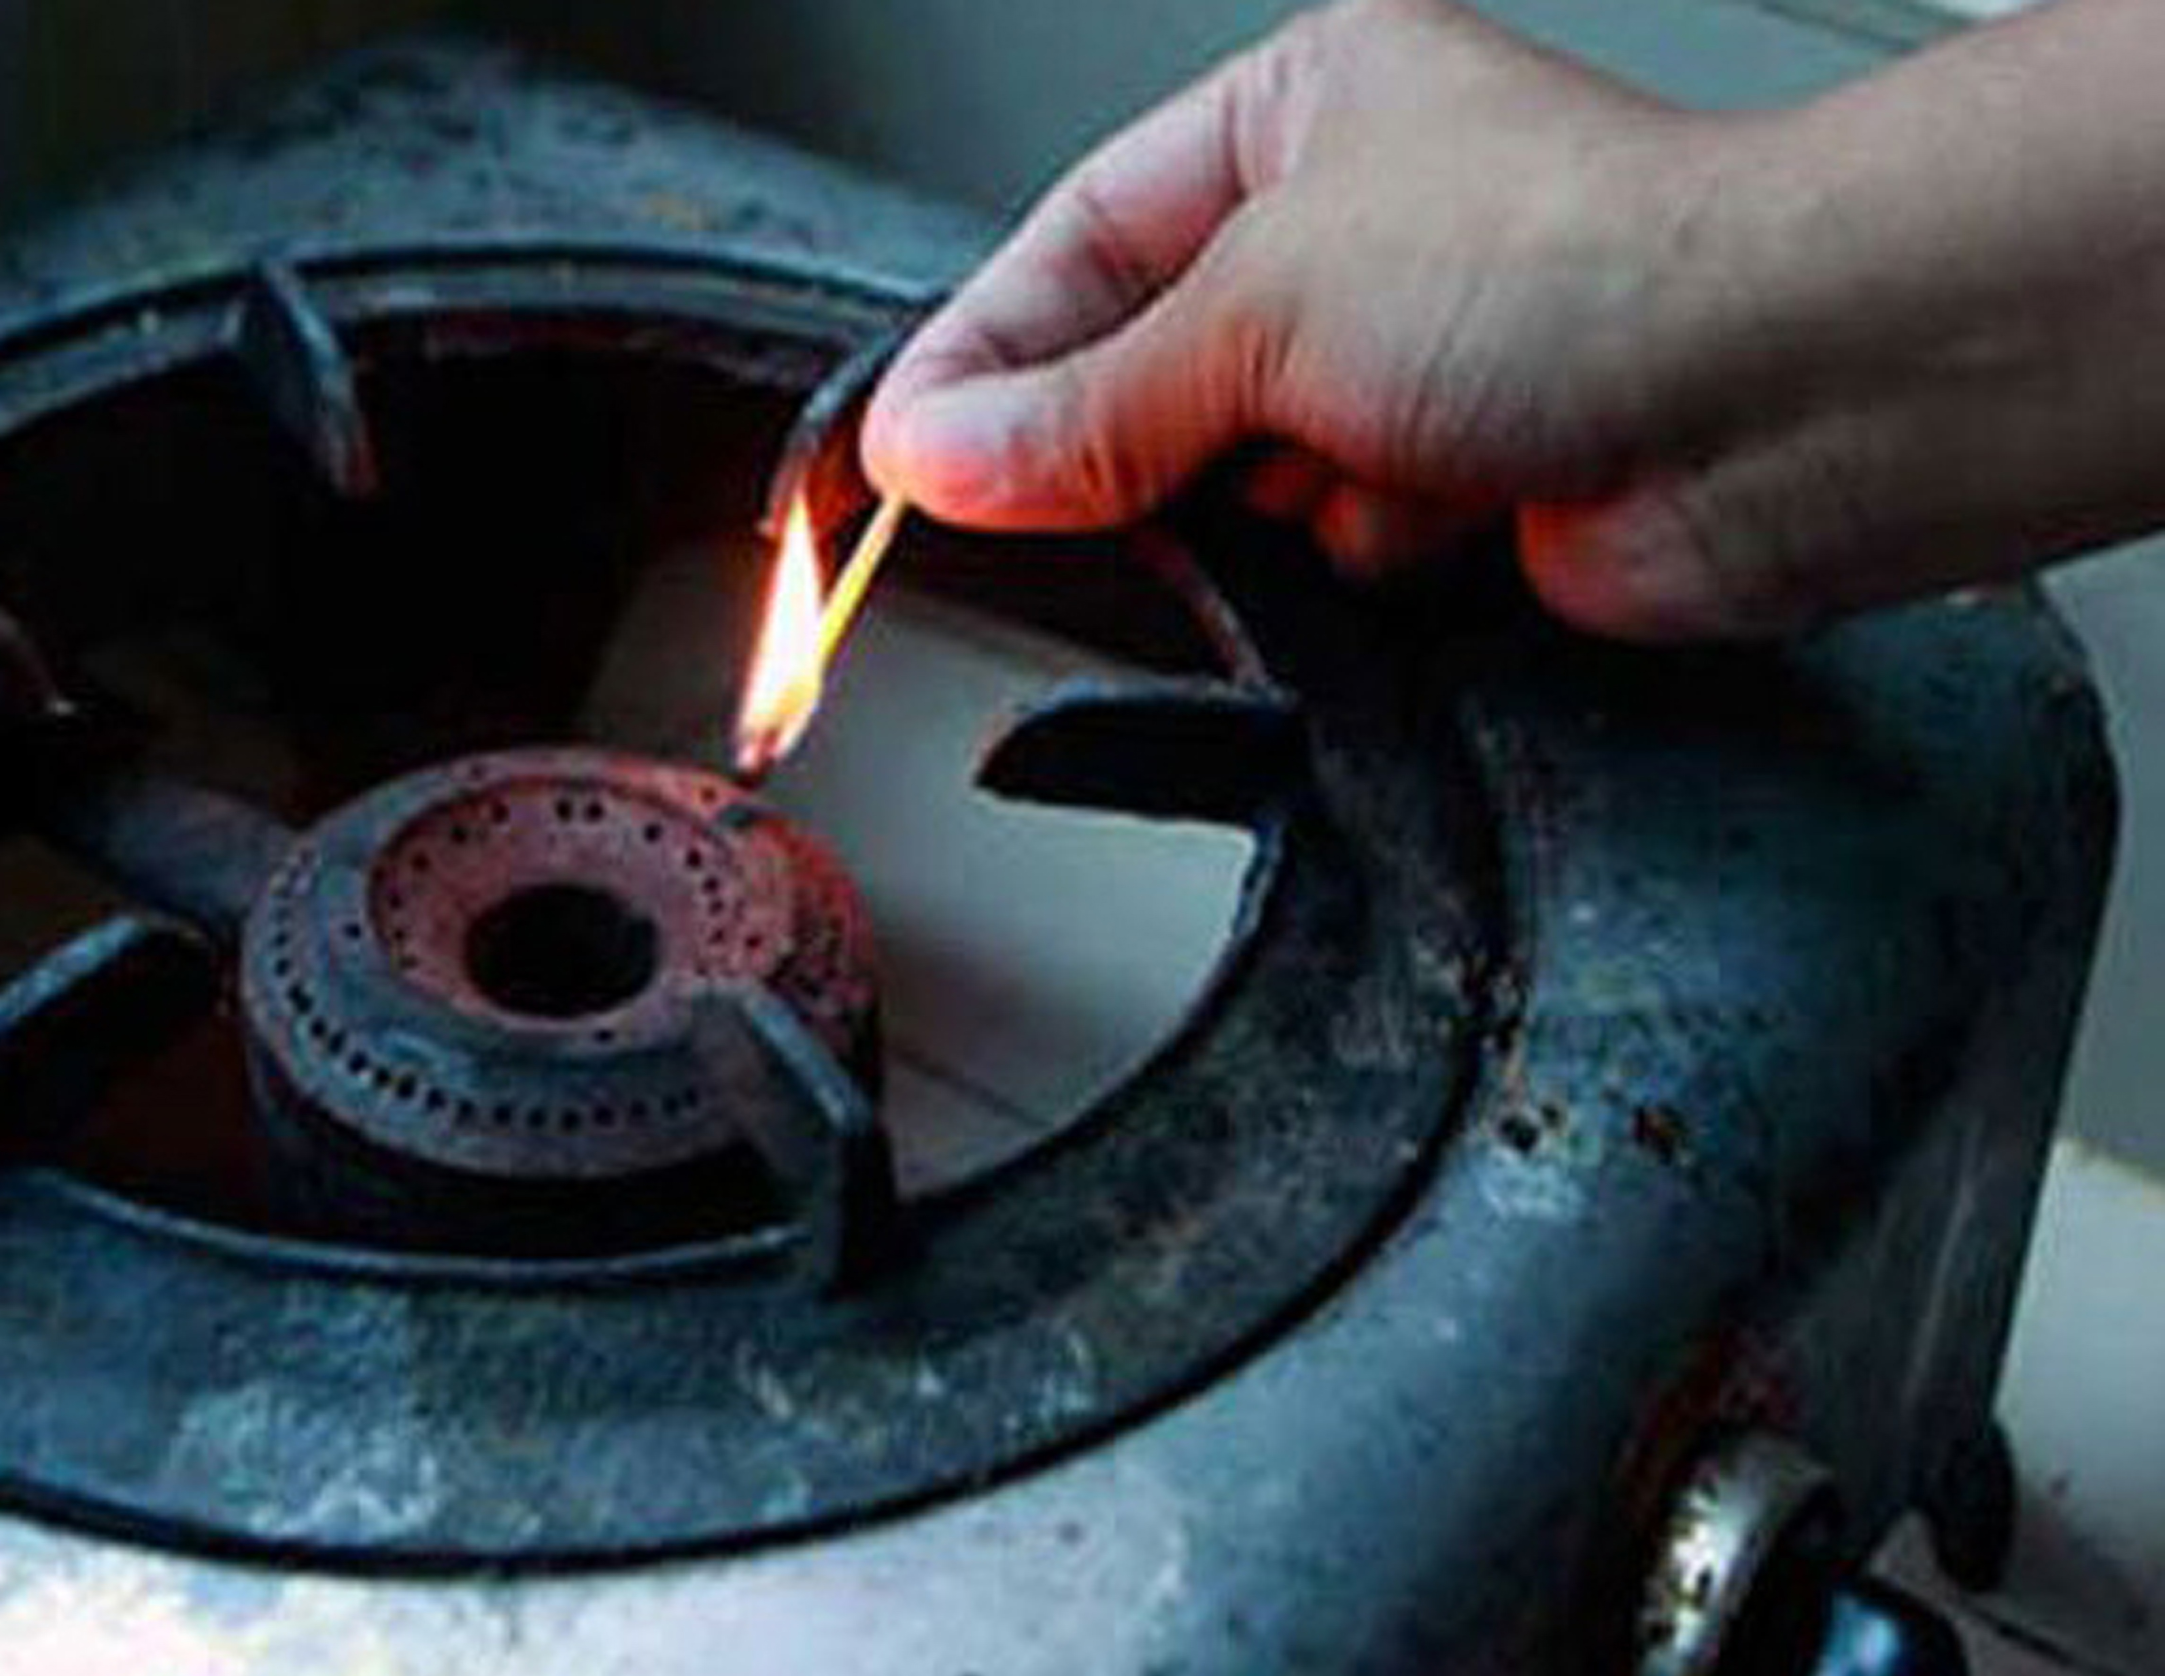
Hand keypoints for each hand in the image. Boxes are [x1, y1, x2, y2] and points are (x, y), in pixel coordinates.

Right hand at [862, 0, 2164, 640]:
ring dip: (1267, 501)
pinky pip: (1320, 554)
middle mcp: (1346, 234)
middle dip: (1122, 442)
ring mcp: (1403, 364)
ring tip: (1345, 468)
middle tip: (1038, 497)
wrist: (1784, 401)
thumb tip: (939, 452)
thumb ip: (1084, 401)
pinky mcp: (1452, 490)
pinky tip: (1422, 523)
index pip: (1072, 245)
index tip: (892, 456)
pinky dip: (1353, 558)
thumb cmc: (1584, 266)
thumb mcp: (1262, 304)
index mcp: (1292, 118)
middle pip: (1136, 372)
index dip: (975, 355)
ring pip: (1225, 481)